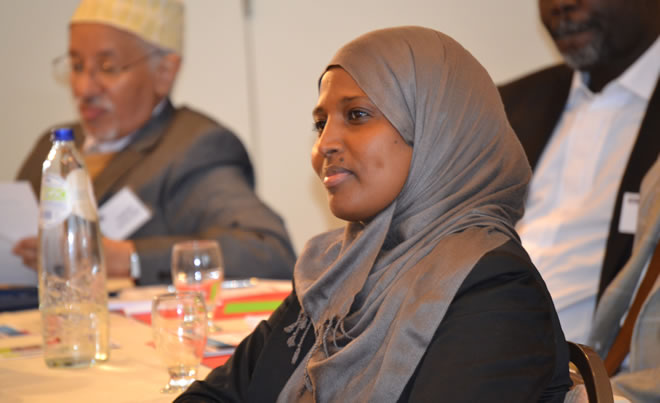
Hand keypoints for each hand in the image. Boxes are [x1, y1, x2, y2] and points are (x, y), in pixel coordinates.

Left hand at [12, 236, 134, 278]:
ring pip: (42, 265)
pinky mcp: (72, 277)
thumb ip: (76, 230)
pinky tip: (37, 267)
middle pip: (38, 255)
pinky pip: (50, 273)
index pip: (41, 242)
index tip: (18, 243)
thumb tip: (58, 226)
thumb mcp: (93, 233)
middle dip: (24, 253)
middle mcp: (67, 255)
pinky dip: (41, 269)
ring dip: (29, 261)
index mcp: (71, 242)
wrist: (124, 261)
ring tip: (22, 258)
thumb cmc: (111, 247)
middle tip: (15, 250)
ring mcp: (69, 268)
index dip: (27, 243)